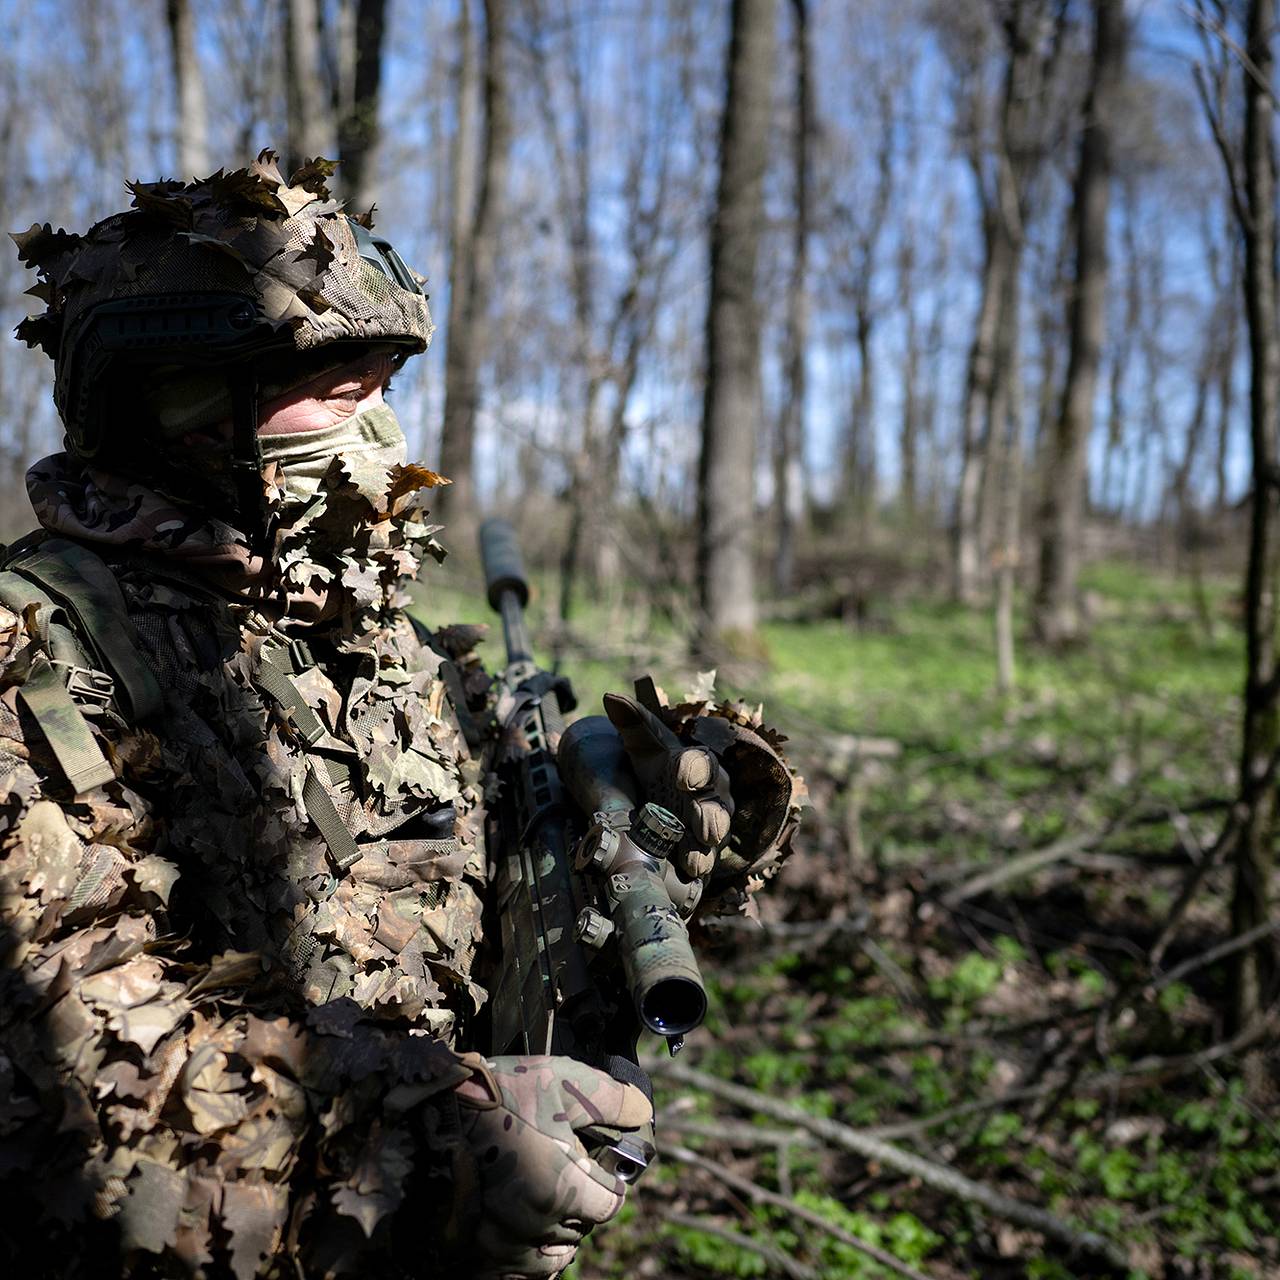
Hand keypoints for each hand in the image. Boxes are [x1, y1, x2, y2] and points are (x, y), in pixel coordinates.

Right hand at [451, 1055, 652, 1279]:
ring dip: (555, 1234)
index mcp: (561, 1188)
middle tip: (565, 1174)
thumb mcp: (559, 1079)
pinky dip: (525, 1256)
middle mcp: (535, 1226)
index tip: (598, 1170)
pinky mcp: (477, 1254)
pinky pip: (516, 1274)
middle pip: (580, 1230)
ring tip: (545, 1202)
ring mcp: (503, 1245)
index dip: (609, 1184)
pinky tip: (522, 1230)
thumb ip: (610, 1098)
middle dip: (580, 1204)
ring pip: (550, 1256)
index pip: (609, 1205)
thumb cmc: (497, 1094)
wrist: (431, 1111)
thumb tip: (642, 1110)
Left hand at [602, 693, 733, 878]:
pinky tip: (686, 876)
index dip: (694, 769)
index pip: (701, 764)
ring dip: (703, 850)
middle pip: (716, 806)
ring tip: (692, 861)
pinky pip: (704, 861)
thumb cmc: (657, 766)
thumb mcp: (643, 744)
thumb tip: (611, 698)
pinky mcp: (700, 851)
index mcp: (698, 766)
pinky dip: (696, 869)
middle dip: (710, 816)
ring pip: (712, 839)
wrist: (660, 797)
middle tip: (703, 825)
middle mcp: (711, 797)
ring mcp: (707, 828)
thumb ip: (631, 722)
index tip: (681, 774)